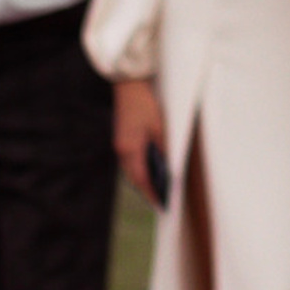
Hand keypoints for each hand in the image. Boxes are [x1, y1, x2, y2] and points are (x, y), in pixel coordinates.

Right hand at [113, 76, 167, 202]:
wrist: (129, 84)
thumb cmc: (146, 103)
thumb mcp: (160, 127)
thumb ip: (163, 149)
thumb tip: (169, 168)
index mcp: (130, 148)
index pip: (142, 178)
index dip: (152, 193)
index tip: (163, 205)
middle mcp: (121, 150)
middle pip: (135, 177)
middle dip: (149, 190)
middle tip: (163, 201)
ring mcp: (120, 145)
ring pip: (133, 170)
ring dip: (145, 179)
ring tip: (160, 189)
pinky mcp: (122, 139)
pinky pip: (132, 161)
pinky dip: (141, 168)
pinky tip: (152, 170)